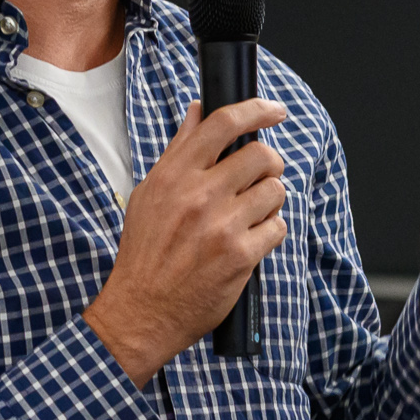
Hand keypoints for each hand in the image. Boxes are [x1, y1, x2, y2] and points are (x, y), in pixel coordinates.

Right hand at [87, 97, 287, 382]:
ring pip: (275, 190)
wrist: (141, 310)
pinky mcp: (241, 256)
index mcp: (175, 176)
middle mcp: (199, 196)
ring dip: (270, 200)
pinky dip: (270, 232)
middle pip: (261, 155)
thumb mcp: (150, 194)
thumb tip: (198, 111)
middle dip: (270, 163)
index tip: (274, 111)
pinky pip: (278, 227)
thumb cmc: (145, 252)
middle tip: (262, 176)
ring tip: (251, 214)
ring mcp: (222, 226)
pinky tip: (250, 240)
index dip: (257, 110)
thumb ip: (178, 151)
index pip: (223, 124)